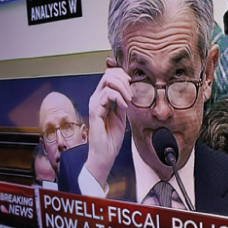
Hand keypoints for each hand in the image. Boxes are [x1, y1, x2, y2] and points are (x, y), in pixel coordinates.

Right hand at [85, 66, 131, 187]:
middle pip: (108, 74)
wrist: (105, 154)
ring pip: (107, 81)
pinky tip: (124, 106)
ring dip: (122, 88)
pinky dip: (119, 97)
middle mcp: (96, 99)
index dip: (122, 75)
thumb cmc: (111, 138)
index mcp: (102, 99)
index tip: (132, 84)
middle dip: (123, 79)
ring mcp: (94, 104)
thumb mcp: (121, 116)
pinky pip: (107, 94)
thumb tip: (129, 91)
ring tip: (129, 100)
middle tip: (131, 92)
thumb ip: (122, 103)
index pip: (109, 76)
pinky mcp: (95, 111)